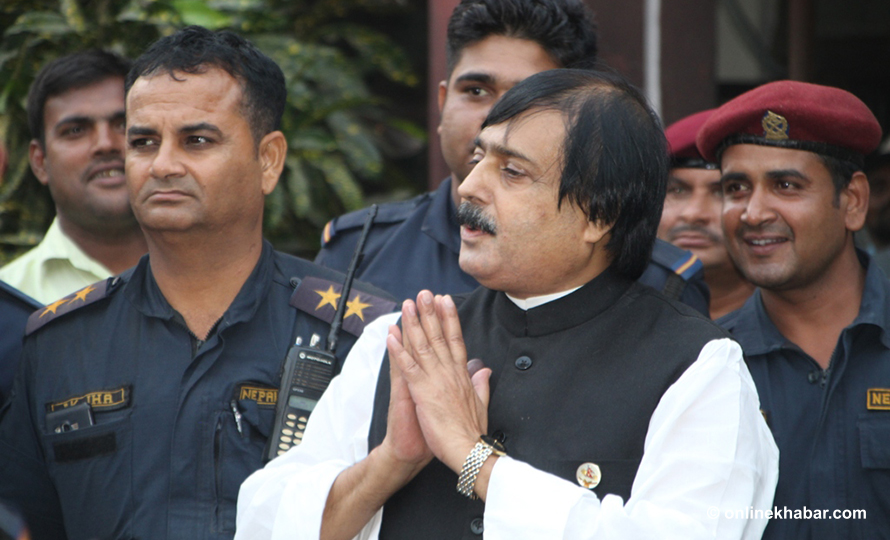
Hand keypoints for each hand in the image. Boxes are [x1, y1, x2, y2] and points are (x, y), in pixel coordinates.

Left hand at [386, 291, 491, 472]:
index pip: (456, 340)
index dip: (449, 319)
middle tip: (425, 292)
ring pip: (423, 345)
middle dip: (431, 312)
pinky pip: (408, 367)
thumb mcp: (481, 404)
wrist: (467, 451)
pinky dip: (399, 350)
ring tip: (408, 305)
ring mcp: (435, 380)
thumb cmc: (472, 432)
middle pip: (439, 336)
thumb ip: (481, 384)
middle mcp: (450, 372)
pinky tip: (392, 335)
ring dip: (414, 323)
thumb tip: (485, 369)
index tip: (445, 300)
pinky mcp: (422, 392)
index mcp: (462, 375)